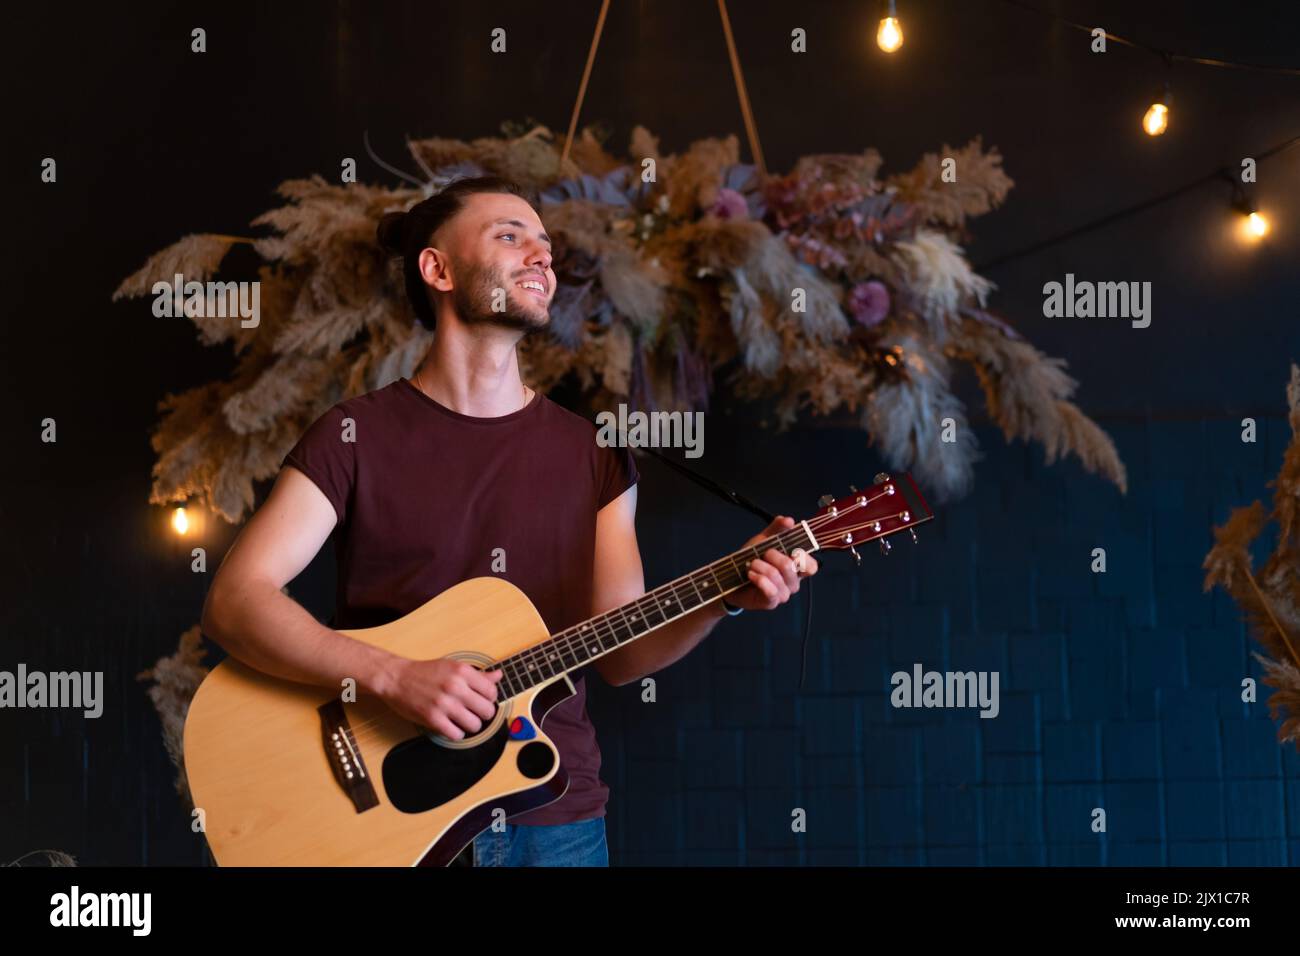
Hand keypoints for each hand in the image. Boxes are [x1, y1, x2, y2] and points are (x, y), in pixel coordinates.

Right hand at [381, 658, 503, 739]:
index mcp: (463, 672)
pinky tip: (451, 726)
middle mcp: (455, 687)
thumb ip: (478, 674)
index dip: (489, 699)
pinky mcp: (433, 718)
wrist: (396, 678)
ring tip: (462, 720)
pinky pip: (457, 735)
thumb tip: (498, 676)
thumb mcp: (453, 667)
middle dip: (483, 714)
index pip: (492, 692)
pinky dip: (456, 733)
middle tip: (473, 712)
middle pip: (487, 711)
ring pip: (475, 725)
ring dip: (470, 725)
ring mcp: (444, 704)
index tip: (481, 700)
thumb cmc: (425, 672)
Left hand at [725, 515, 819, 611]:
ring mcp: (783, 593)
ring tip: (752, 564)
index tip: (791, 549)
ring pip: (778, 577)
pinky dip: (759, 579)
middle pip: (792, 567)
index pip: (811, 566)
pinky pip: (771, 591)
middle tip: (763, 554)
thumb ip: (777, 528)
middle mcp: (792, 581)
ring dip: (761, 566)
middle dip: (774, 556)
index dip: (803, 557)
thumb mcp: (763, 539)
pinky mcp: (771, 602)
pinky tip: (751, 574)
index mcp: (795, 566)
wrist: (730, 577)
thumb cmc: (750, 559)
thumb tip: (789, 520)